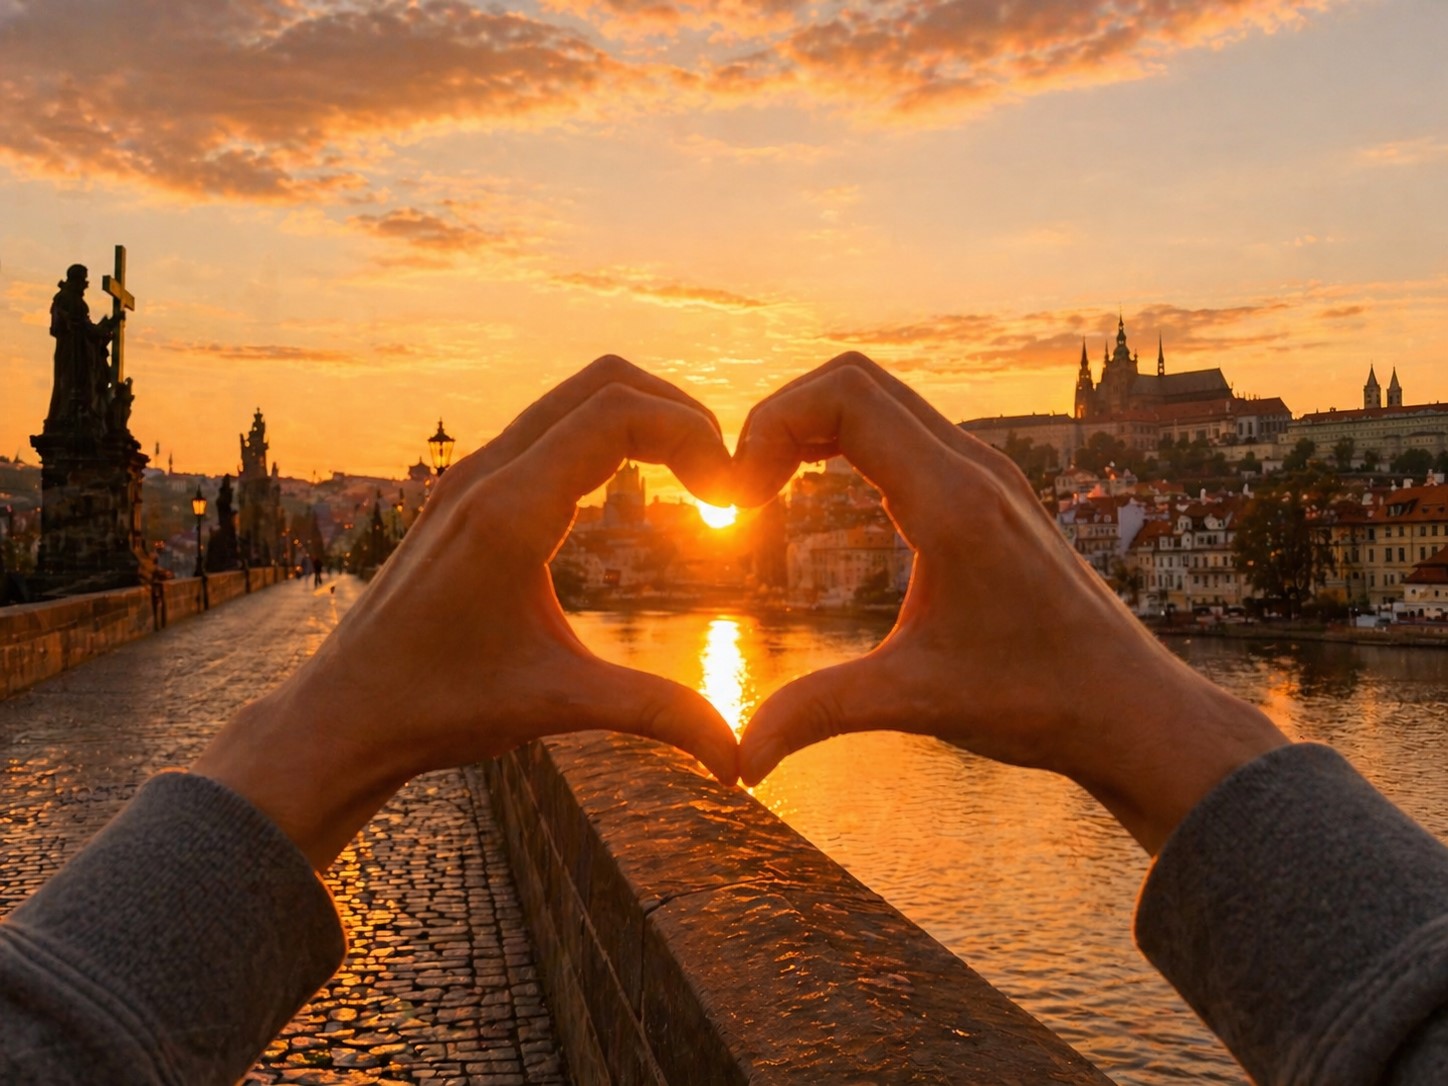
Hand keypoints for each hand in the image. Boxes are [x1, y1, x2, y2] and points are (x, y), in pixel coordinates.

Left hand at [193, 357, 739, 869]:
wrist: (343, 715)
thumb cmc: (438, 707)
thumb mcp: (558, 704)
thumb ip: (657, 715)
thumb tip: (738, 759)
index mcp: (510, 511)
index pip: (619, 412)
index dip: (694, 435)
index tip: (731, 496)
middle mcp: (487, 475)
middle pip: (604, 382)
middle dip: (680, 413)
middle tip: (722, 477)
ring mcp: (470, 477)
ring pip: (572, 397)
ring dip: (642, 419)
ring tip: (692, 478)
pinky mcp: (464, 493)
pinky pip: (547, 427)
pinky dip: (603, 435)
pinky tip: (628, 493)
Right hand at [731, 353, 1287, 853]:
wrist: (1130, 707)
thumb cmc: (1037, 701)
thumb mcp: (914, 702)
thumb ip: (817, 715)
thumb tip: (739, 762)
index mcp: (952, 501)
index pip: (844, 396)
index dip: (770, 424)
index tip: (739, 496)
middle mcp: (973, 468)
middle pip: (854, 378)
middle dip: (781, 418)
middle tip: (743, 491)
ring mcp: (986, 473)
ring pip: (881, 397)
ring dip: (814, 426)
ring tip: (769, 489)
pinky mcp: (990, 491)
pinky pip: (905, 428)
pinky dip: (848, 440)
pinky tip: (822, 494)